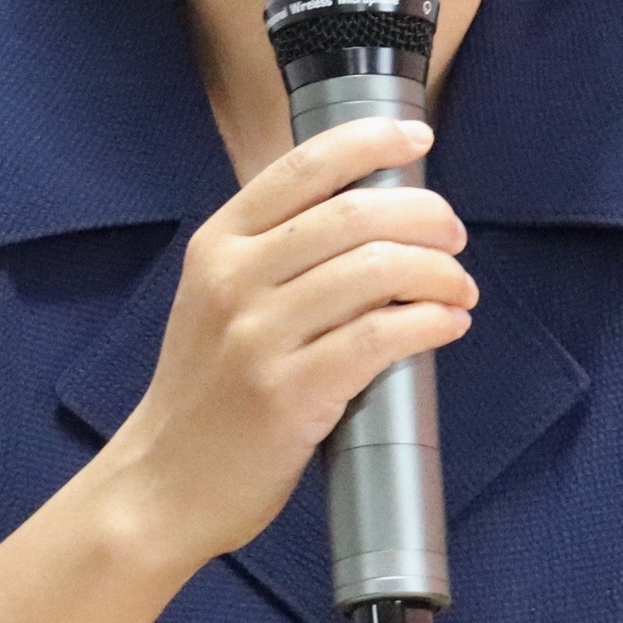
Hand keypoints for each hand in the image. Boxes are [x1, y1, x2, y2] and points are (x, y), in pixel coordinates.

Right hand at [107, 115, 474, 562]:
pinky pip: (381, 337)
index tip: (415, 137)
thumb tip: (369, 211)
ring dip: (439, 273)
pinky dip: (429, 321)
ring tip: (460, 288)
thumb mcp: (215, 298)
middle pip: (355, 214)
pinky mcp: (290, 394)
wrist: (162, 485)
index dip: (371, 140)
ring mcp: (259, 338)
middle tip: (454, 236)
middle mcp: (234, 280)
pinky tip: (447, 325)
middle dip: (425, 215)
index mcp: (218, 244)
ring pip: (377, 270)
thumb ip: (274, 252)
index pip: (304, 165)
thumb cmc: (204, 392)